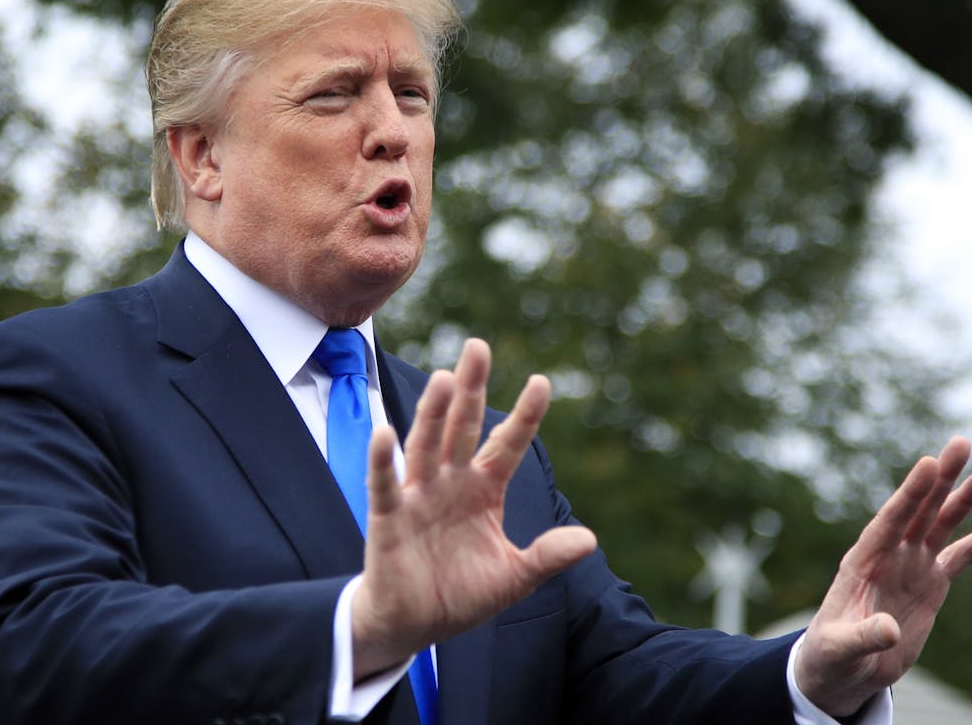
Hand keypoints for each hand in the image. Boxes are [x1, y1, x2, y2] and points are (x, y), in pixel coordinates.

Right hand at [350, 338, 596, 676]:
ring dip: (434, 413)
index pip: (507, 445)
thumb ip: (547, 557)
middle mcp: (451, 483)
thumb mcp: (514, 577)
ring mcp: (419, 497)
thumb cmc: (461, 595)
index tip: (542, 382)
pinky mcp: (389, 518)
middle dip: (471, 389)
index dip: (524, 416)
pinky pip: (385, 486)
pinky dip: (383, 462)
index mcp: (484, 491)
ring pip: (426, 445)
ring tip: (445, 379)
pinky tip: (385, 435)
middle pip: (462, 427)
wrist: (414, 625)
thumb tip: (589, 540)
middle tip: (479, 347)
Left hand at [795, 437, 971, 716]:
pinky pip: (960, 557)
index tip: (927, 464)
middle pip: (919, 510)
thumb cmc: (831, 654)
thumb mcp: (840, 647)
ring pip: (941, 525)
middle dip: (940, 479)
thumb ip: (862, 636)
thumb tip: (889, 631)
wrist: (845, 668)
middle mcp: (889, 555)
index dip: (909, 493)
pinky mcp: (931, 584)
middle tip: (961, 444)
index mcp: (863, 561)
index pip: (889, 521)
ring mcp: (911, 566)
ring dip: (963, 499)